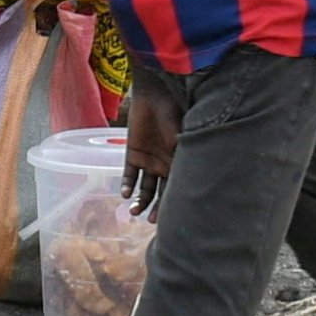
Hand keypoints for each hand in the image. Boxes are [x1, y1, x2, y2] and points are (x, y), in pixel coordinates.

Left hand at [118, 69, 180, 216]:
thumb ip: (183, 159)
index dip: (172, 205)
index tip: (169, 219)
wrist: (154, 94)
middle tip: (150, 220)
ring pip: (144, 188)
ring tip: (134, 210)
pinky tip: (126, 193)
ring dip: (140, 201)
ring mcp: (148, 160)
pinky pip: (129, 174)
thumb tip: (190, 183)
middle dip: (156, 208)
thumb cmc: (174, 114)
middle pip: (160, 194)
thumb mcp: (182, 139)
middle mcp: (164, 166)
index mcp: (179, 164)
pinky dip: (127, 184)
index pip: (176, 190)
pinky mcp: (133, 153)